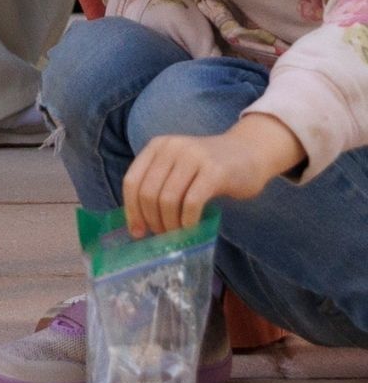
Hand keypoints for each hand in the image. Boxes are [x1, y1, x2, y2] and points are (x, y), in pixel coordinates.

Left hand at [123, 111, 300, 236]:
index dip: (132, 210)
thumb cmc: (211, 167)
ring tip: (177, 235)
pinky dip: (188, 221)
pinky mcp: (214, 172)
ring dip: (170, 224)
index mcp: (157, 146)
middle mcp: (171, 148)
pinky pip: (192, 202)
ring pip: (167, 199)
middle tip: (163, 236)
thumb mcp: (179, 167)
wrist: (250, 152)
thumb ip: (160, 183)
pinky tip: (192, 229)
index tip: (137, 232)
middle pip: (148, 192)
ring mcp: (192, 158)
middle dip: (152, 220)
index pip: (132, 181)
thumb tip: (140, 221)